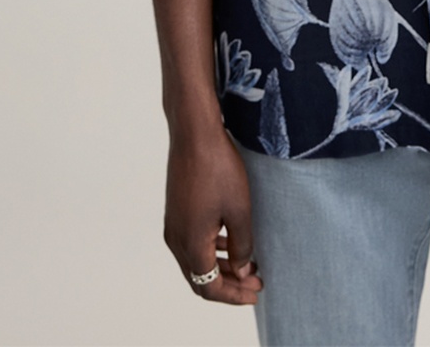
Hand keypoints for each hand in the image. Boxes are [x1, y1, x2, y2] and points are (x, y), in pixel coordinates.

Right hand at [164, 128, 262, 304]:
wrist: (194, 134)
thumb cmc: (218, 168)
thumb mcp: (239, 209)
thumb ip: (242, 245)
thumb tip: (241, 269)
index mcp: (191, 244)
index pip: (209, 287)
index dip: (234, 295)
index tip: (256, 291)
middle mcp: (176, 239)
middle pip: (200, 277)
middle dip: (229, 284)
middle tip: (256, 280)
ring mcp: (173, 224)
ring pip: (195, 260)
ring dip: (221, 266)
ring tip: (248, 262)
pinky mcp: (176, 210)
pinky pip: (192, 242)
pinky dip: (211, 249)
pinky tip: (231, 240)